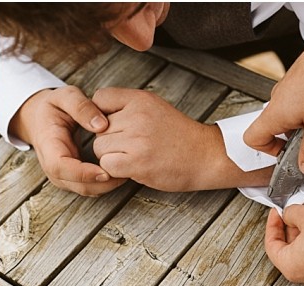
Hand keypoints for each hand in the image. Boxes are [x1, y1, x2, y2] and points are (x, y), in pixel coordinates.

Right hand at [12, 86, 125, 195]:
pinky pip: (91, 187)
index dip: (83, 173)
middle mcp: (53, 167)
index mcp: (48, 145)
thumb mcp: (65, 96)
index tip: (105, 171)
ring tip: (127, 171)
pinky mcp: (72, 179)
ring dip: (108, 185)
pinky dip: (106, 184)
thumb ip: (81, 107)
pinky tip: (120, 172)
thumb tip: (101, 125)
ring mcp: (62, 176)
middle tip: (127, 170)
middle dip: (104, 183)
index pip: (61, 167)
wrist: (40, 119)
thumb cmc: (54, 107)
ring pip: (87, 190)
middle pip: (78, 185)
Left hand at [92, 87, 251, 191]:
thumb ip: (128, 107)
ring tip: (135, 157)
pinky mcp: (137, 162)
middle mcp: (136, 116)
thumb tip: (97, 115)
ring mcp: (136, 139)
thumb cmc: (179, 136)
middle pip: (97, 130)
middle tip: (133, 147)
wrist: (206, 156)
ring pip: (99, 148)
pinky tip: (134, 168)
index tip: (115, 126)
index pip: (100, 98)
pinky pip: (107, 165)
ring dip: (112, 157)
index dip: (101, 115)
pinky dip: (117, 171)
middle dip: (110, 141)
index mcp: (140, 99)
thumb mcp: (155, 108)